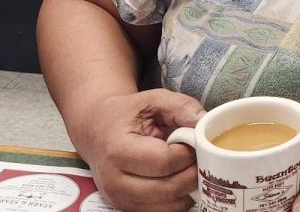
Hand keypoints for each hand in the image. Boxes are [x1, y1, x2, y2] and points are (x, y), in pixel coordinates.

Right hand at [70, 89, 204, 211]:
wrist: (97, 131)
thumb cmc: (127, 114)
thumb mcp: (153, 99)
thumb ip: (180, 106)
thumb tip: (202, 121)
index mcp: (118, 150)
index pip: (164, 162)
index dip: (187, 154)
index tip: (195, 142)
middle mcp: (114, 180)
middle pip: (167, 189)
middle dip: (192, 174)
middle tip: (202, 157)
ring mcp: (118, 198)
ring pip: (167, 206)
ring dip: (188, 189)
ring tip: (192, 167)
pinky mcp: (126, 207)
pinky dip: (178, 199)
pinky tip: (181, 179)